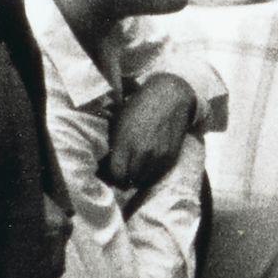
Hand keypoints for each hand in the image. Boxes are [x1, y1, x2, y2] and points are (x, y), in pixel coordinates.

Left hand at [101, 73, 201, 197]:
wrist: (168, 97)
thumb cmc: (138, 107)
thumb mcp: (119, 122)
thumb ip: (114, 145)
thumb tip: (107, 164)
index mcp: (125, 142)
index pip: (116, 173)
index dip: (112, 176)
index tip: (111, 173)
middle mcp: (142, 151)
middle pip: (130, 179)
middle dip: (124, 178)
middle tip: (123, 172)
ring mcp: (158, 155)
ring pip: (144, 180)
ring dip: (138, 177)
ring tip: (135, 169)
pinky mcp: (171, 155)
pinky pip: (157, 174)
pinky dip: (151, 174)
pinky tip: (147, 165)